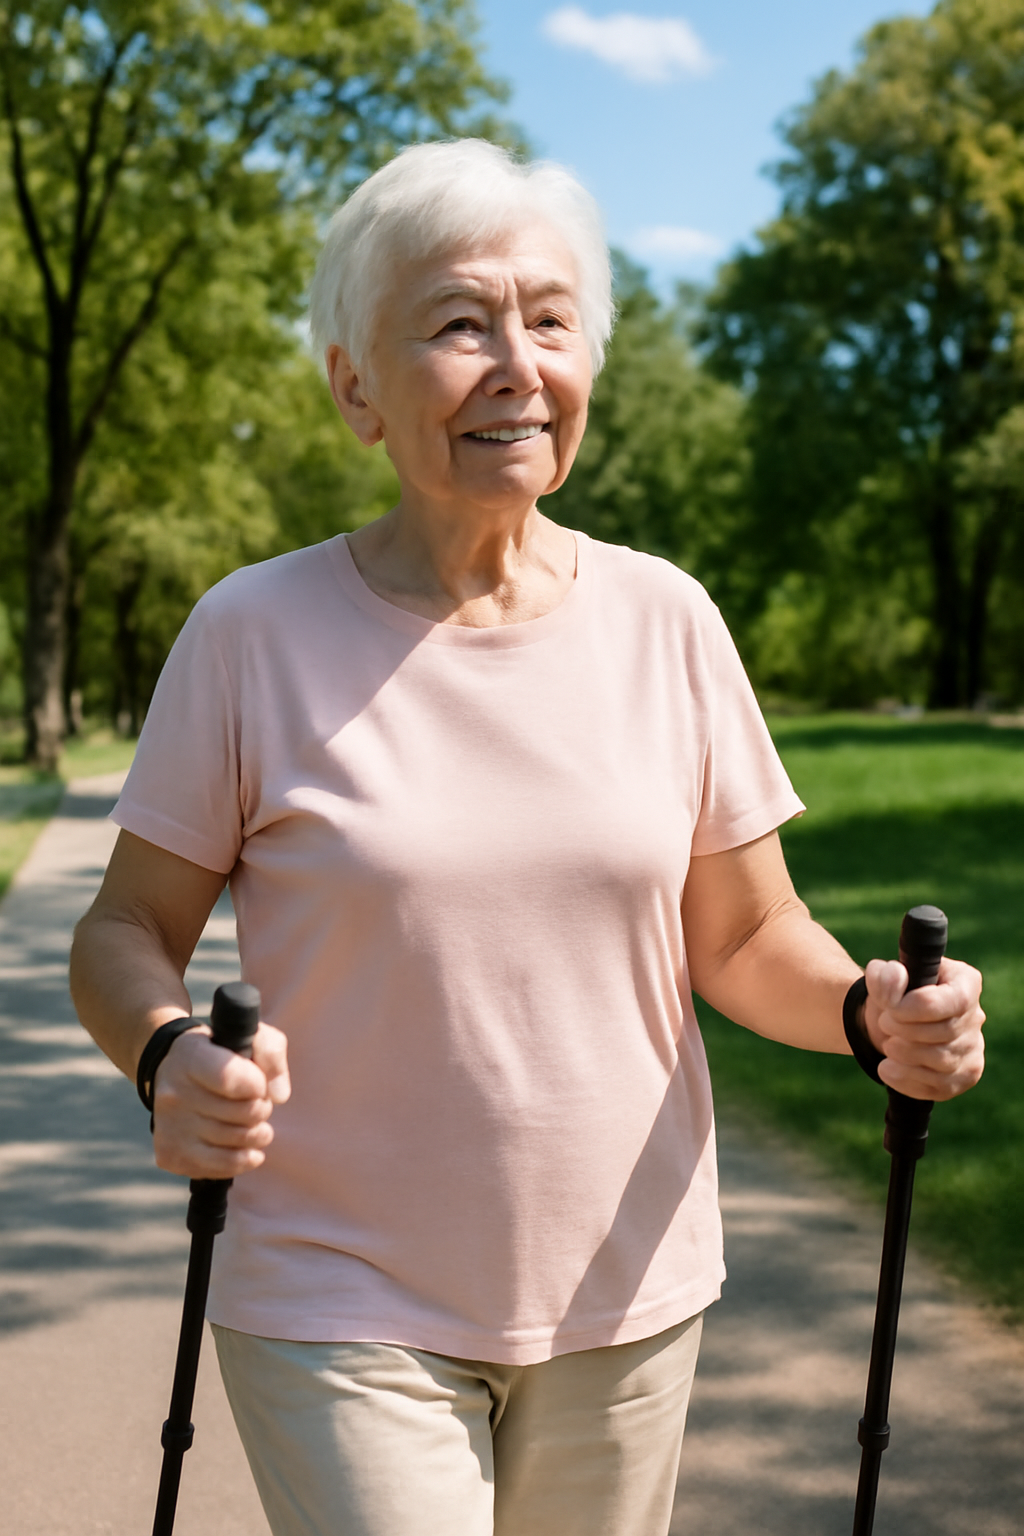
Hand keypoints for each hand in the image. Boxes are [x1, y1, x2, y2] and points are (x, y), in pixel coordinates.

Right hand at [151, 1022, 290, 1178]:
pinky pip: (222, 1167)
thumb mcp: (249, 1036)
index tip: (259, 1084)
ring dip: (257, 1135)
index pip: (229, 1077)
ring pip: (237, 1142)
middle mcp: (173, 1092)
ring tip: (255, 1124)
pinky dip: (243, 1160)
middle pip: (244, 1114)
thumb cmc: (221, 1053)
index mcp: (191, 1056)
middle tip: (257, 1103)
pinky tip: (246, 1148)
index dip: (257, 1085)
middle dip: (262, 1109)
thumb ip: (271, 1052)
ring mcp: (168, 1126)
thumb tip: (278, 1095)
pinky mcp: (169, 1155)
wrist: (174, 1073)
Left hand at [863, 956, 984, 1100]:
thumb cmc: (892, 995)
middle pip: (946, 1033)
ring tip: (889, 1045)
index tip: (890, 1008)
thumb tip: (895, 984)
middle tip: (885, 1024)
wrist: (889, 1023)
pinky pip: (942, 1086)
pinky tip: (889, 1068)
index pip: (952, 1001)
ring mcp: (974, 1048)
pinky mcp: (966, 1076)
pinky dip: (908, 1080)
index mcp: (965, 982)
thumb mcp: (881, 977)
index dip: (915, 1008)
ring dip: (905, 1056)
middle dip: (905, 1031)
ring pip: (944, 1062)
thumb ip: (885, 976)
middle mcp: (976, 1016)